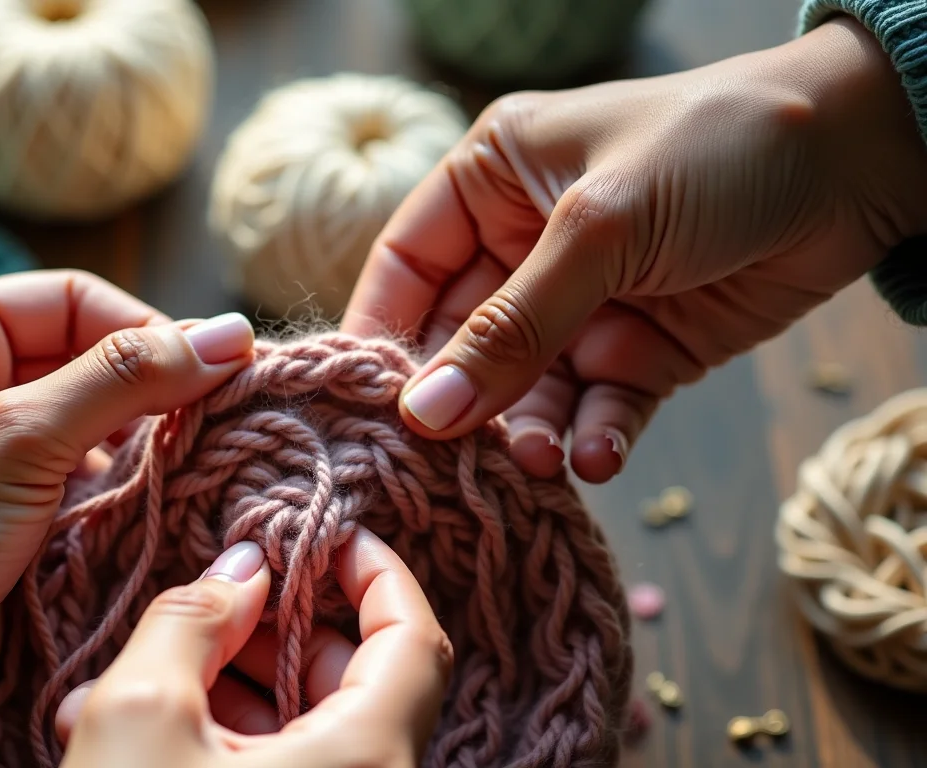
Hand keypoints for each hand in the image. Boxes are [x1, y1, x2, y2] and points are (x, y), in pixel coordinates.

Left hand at [0, 271, 255, 766]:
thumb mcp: (24, 437)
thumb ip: (129, 378)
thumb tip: (230, 334)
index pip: (74, 299)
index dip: (146, 328)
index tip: (219, 366)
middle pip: (92, 354)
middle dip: (153, 386)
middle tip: (221, 411)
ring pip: (101, 415)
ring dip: (148, 437)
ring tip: (198, 455)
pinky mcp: (19, 497)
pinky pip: (94, 468)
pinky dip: (131, 480)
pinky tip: (166, 493)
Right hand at [53, 527, 451, 767]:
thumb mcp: (140, 719)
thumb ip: (190, 622)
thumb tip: (239, 570)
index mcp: (361, 762)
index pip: (416, 638)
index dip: (377, 572)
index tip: (325, 535)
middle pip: (361, 681)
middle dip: (286, 629)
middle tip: (222, 600)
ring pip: (314, 731)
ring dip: (243, 685)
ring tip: (156, 666)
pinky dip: (232, 742)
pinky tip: (150, 727)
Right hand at [343, 17, 926, 482]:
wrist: (862, 161)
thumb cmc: (716, 148)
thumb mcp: (600, 226)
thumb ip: (513, 326)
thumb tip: (425, 410)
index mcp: (491, 181)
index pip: (406, 265)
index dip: (379, 333)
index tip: (359, 405)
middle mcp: (524, 245)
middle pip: (461, 340)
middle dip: (461, 400)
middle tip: (454, 458)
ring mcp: (583, 303)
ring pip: (526, 387)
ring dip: (526, 430)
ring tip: (536, 463)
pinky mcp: (641, 349)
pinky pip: (596, 407)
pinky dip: (592, 438)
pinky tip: (594, 458)